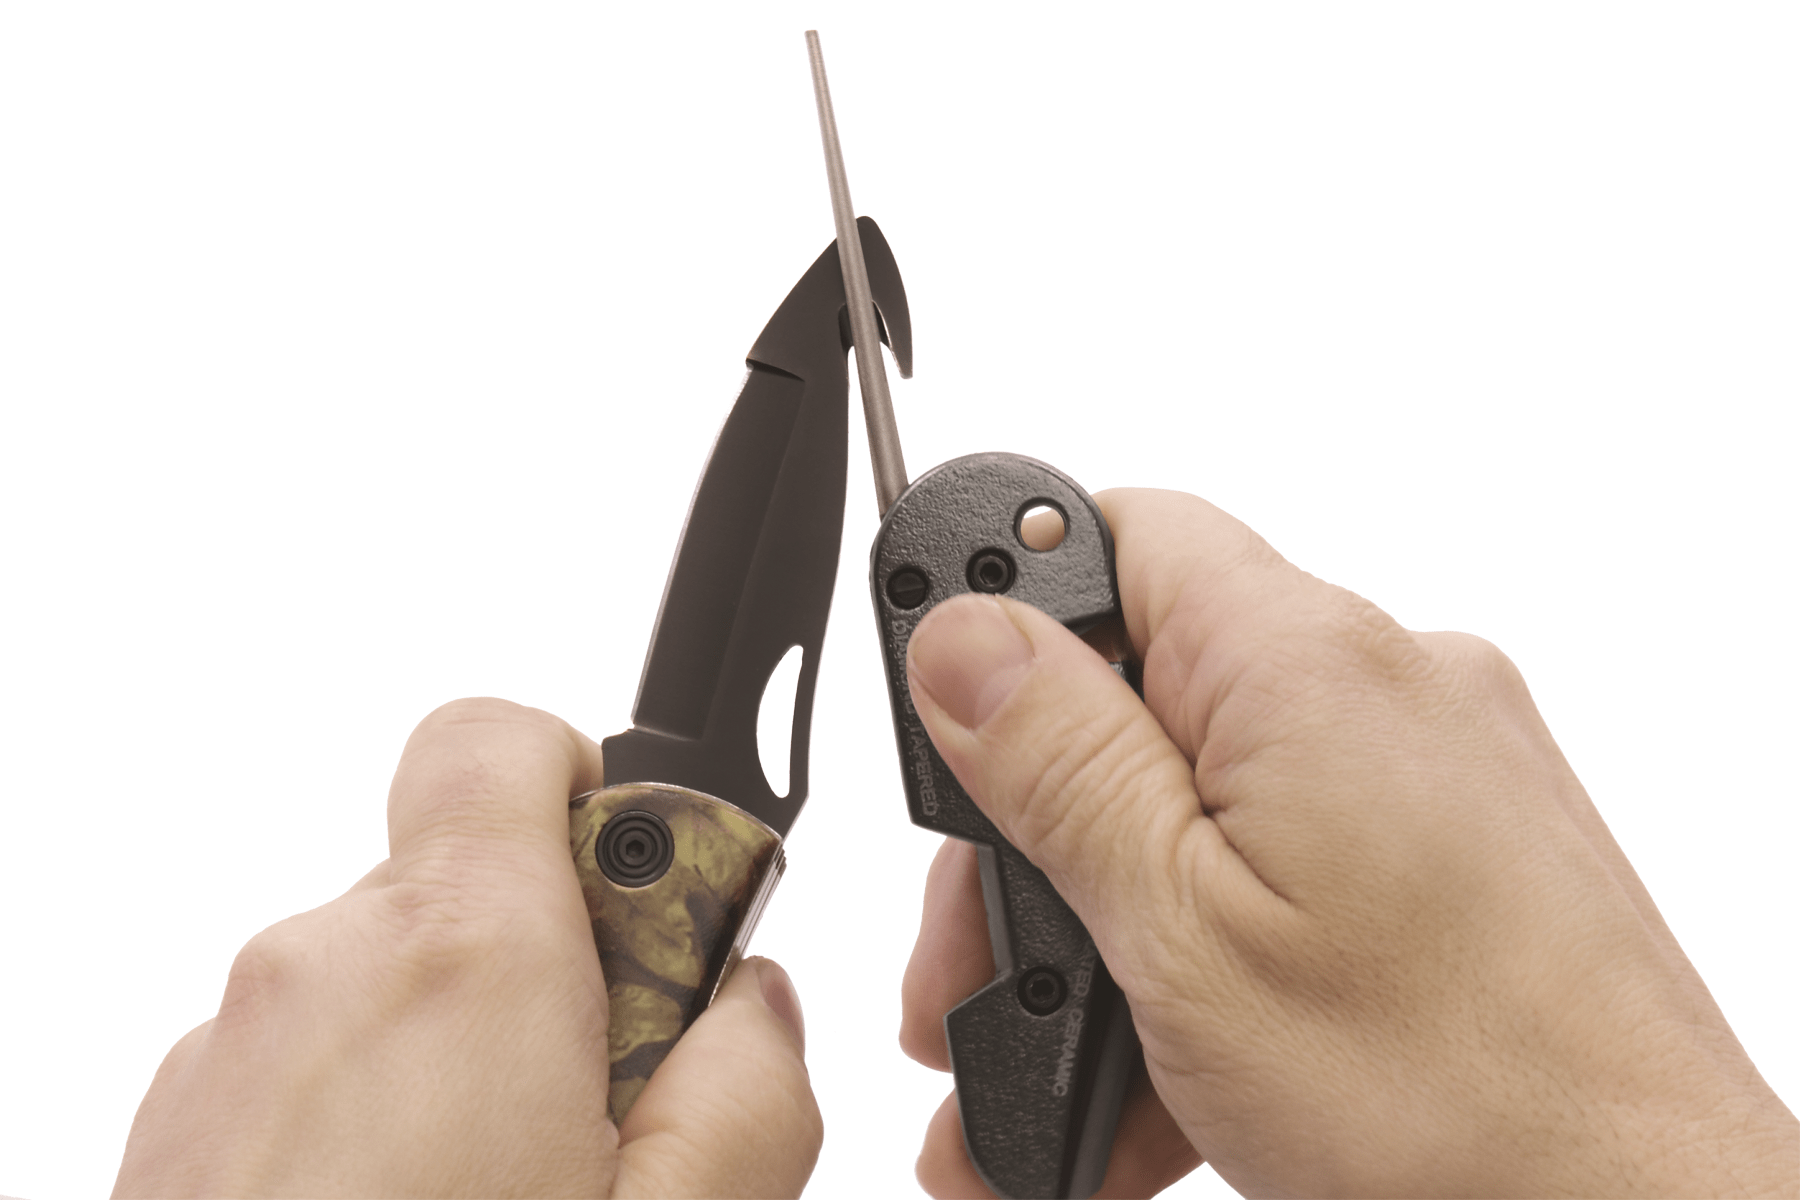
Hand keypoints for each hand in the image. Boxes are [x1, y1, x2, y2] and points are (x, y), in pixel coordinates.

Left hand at [113, 699, 820, 1198]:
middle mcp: (317, 975)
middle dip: (563, 979)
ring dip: (468, 1071)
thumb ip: (753, 1080)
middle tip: (610, 1136)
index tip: (651, 910)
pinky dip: (376, 1131)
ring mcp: (225, 1063)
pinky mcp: (173, 1145)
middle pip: (467, 891)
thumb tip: (750, 1000)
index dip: (590, 792)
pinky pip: (309, 1078)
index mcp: (457, 959)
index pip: (501, 741)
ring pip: (390, 995)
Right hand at [900, 489, 1796, 1197]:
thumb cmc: (1456, 1099)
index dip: (1011, 615)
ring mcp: (1431, 767)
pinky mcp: (1459, 843)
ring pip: (1205, 793)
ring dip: (1111, 921)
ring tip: (1054, 1069)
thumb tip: (960, 633)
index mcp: (1304, 662)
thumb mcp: (1180, 931)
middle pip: (1143, 692)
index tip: (957, 737)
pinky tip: (1158, 1075)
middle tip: (977, 972)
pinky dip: (1210, 944)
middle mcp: (1385, 681)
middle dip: (1038, 834)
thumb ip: (1058, 761)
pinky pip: (1290, 852)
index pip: (1120, 533)